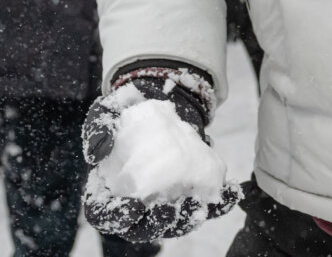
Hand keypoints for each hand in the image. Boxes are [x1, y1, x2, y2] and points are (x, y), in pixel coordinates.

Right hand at [82, 72, 241, 241]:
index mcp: (108, 192)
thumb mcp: (105, 113)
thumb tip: (98, 151)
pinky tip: (232, 192)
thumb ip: (98, 129)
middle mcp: (137, 204)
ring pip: (175, 223)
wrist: (157, 104)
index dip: (116, 218)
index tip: (131, 207)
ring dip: (186, 220)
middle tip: (167, 211)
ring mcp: (165, 201)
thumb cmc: (124, 115)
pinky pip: (207, 204)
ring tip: (197, 205)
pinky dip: (221, 202)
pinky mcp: (191, 192)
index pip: (105, 216)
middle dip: (155, 225)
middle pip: (142, 228)